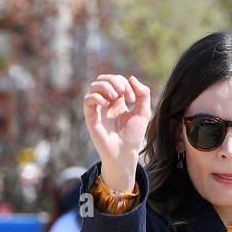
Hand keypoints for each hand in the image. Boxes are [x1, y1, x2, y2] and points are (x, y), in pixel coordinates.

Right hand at [83, 72, 150, 188]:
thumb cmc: (133, 136)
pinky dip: (96, 96)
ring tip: (115, 96)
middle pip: (104, 79)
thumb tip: (131, 78)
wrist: (124, 153)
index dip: (125, 83)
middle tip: (123, 93)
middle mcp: (106, 103)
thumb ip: (143, 94)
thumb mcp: (143, 112)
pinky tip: (106, 103)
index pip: (117, 80)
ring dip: (105, 86)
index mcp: (118, 101)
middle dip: (114, 80)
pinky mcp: (91, 117)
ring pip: (94, 86)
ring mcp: (98, 109)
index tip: (132, 99)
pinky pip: (88, 99)